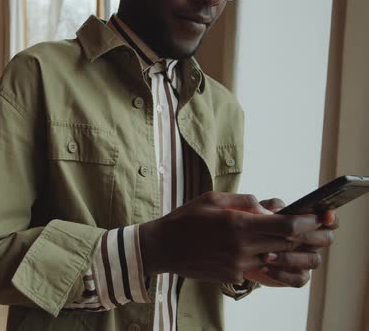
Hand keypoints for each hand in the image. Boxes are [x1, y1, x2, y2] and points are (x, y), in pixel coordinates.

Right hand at [139, 192, 322, 283]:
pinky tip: (242, 248)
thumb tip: (268, 208)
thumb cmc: (186, 219)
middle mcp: (241, 248)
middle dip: (299, 236)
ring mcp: (238, 265)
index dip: (306, 222)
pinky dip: (257, 257)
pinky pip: (255, 267)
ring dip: (277, 248)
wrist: (162, 248)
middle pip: (286, 244)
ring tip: (269, 236)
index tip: (314, 217)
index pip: (286, 226)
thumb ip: (244, 201)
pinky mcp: (233, 277)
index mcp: (238, 224)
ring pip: (273, 258)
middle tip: (304, 227)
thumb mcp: (213, 199)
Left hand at [244, 198, 336, 286]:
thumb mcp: (259, 213)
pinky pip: (299, 279)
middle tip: (287, 235)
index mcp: (307, 224)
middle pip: (326, 238)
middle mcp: (311, 242)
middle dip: (309, 237)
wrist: (242, 251)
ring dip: (290, 258)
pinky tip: (264, 268)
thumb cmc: (255, 227)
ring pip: (313, 260)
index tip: (325, 217)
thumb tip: (280, 207)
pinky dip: (282, 274)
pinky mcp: (296, 276)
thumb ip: (270, 206)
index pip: (328, 220)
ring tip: (266, 256)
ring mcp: (305, 260)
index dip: (331, 218)